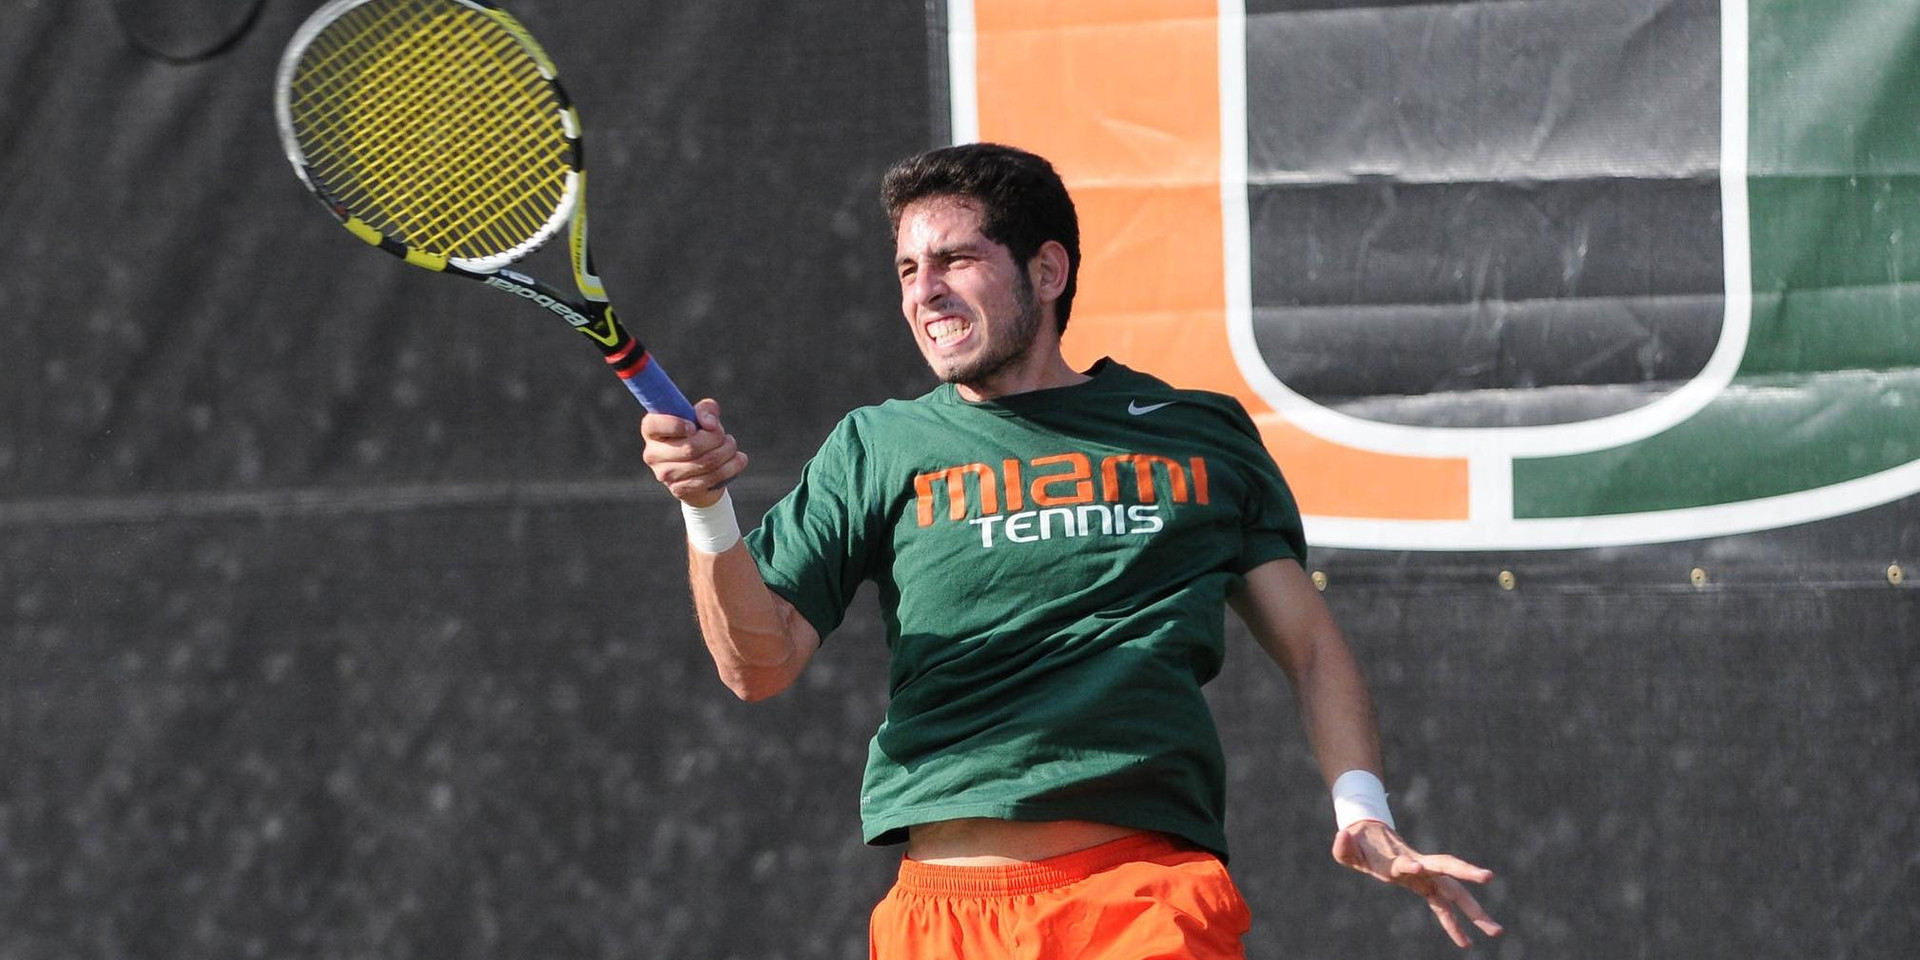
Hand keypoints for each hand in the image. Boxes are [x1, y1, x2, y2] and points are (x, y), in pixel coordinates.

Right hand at [640, 398, 746, 506]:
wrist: (700, 471)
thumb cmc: (698, 436)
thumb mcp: (701, 417)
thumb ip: (706, 410)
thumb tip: (710, 424)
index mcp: (651, 430)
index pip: (655, 425)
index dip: (676, 424)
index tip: (694, 427)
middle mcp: (652, 453)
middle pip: (691, 447)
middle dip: (716, 438)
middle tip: (725, 436)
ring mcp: (664, 474)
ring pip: (705, 463)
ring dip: (727, 452)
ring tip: (731, 446)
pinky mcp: (680, 489)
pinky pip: (712, 477)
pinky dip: (731, 466)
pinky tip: (737, 460)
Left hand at [1331, 820, 1503, 947]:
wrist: (1370, 838)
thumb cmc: (1357, 844)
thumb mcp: (1346, 846)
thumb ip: (1344, 844)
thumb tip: (1345, 835)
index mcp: (1396, 859)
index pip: (1406, 863)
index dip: (1408, 867)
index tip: (1414, 867)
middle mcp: (1417, 866)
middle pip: (1445, 869)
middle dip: (1465, 873)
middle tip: (1488, 876)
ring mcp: (1424, 877)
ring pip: (1453, 891)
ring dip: (1474, 910)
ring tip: (1496, 929)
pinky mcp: (1425, 887)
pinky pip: (1443, 908)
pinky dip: (1453, 923)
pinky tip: (1465, 942)